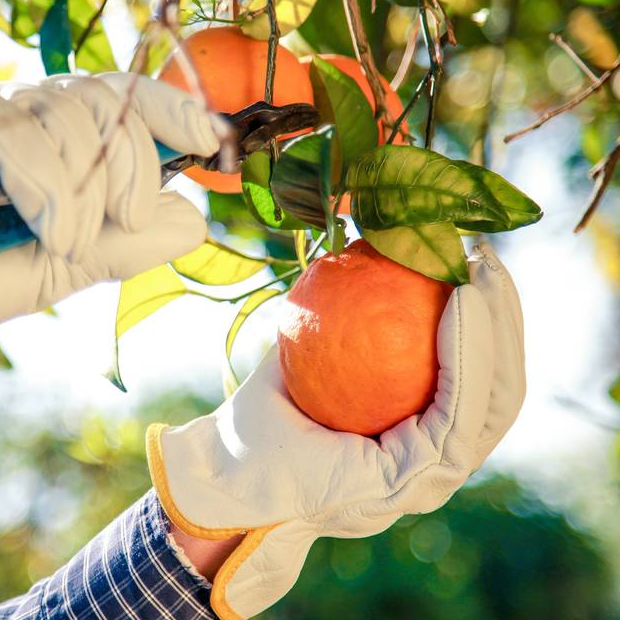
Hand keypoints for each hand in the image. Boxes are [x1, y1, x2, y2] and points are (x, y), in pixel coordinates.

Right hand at [0, 73, 221, 392]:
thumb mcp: (54, 272)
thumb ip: (116, 244)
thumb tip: (192, 219)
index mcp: (43, 151)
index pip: (115, 106)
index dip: (169, 111)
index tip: (213, 138)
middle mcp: (15, 120)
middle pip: (105, 99)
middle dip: (132, 162)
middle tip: (126, 218)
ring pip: (71, 108)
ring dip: (85, 186)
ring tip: (63, 240)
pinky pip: (22, 126)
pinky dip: (45, 181)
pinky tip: (39, 221)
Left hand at [146, 242, 525, 619]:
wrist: (229, 471)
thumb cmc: (265, 419)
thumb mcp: (311, 357)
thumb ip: (346, 323)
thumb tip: (367, 253)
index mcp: (420, 442)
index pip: (476, 379)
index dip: (486, 321)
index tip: (472, 260)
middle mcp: (437, 465)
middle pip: (498, 387)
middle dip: (504, 317)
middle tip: (487, 256)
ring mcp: (432, 478)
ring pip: (492, 398)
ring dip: (495, 329)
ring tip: (482, 272)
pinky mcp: (418, 480)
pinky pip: (454, 408)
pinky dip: (466, 352)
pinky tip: (459, 302)